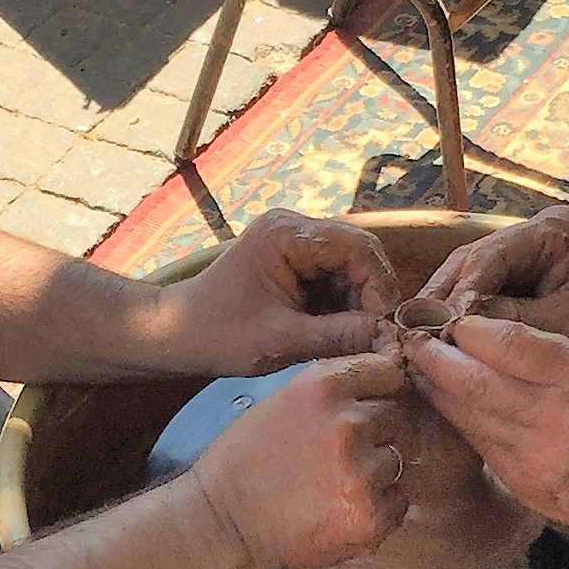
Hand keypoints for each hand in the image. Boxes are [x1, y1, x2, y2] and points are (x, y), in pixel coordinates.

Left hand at [154, 210, 400, 372]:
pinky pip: (334, 278)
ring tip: (358, 339)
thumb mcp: (282, 341)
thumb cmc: (219, 334)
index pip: (357, 248)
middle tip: (379, 336)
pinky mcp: (293, 262)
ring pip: (350, 268)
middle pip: (358, 253)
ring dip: (359, 303)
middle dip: (372, 295)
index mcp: (285, 234)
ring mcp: (293, 242)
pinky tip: (339, 332)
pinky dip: (343, 305)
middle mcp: (293, 227)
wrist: (177, 333)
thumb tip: (392, 338)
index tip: (385, 328)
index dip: (379, 287)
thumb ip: (339, 336)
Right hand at [188, 351, 412, 568]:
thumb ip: (334, 388)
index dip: (384, 387)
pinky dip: (378, 506)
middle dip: (376, 432)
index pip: (388, 371)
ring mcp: (362, 473)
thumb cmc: (244, 461)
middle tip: (339, 453)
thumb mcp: (281, 401)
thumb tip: (389, 371)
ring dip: (376, 471)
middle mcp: (348, 424)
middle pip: (396, 417)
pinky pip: (398, 501)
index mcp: (323, 387)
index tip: (376, 400)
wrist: (221, 525)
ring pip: (398, 460)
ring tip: (334, 483)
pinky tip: (340, 508)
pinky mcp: (370, 518)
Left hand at [406, 317, 568, 534]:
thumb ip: (542, 349)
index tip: (446, 315)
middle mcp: (558, 421)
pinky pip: (479, 446)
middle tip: (408, 338)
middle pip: (477, 384)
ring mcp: (538, 460)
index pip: (512, 345)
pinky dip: (456, 420)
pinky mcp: (525, 488)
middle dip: (434, 358)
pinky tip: (443, 402)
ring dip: (435, 389)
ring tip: (415, 365)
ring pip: (468, 418)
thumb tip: (475, 331)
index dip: (470, 329)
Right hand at [419, 208, 568, 377]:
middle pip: (472, 261)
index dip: (459, 293)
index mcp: (554, 232)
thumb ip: (512, 324)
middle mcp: (535, 232)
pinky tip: (440, 339)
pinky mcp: (521, 272)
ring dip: (445, 306)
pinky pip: (480, 289)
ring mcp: (526, 250)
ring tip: (419, 338)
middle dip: (443, 297)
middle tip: (413, 332)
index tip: (437, 328)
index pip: (489, 257)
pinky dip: (461, 314)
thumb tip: (453, 328)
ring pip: (469, 275)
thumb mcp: (565, 330)